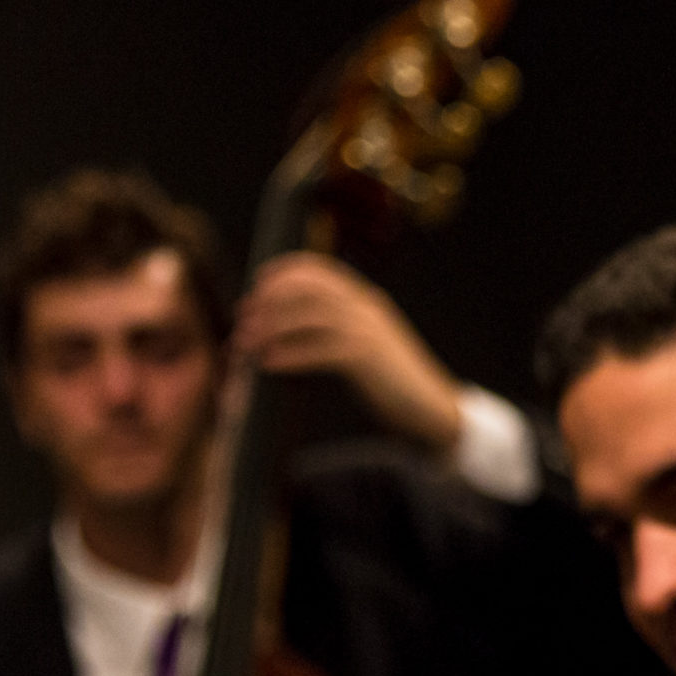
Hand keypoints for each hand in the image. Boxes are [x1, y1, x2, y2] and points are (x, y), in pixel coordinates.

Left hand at [236, 254, 463, 451]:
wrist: (432, 406)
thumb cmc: (393, 380)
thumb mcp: (368, 342)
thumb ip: (339, 329)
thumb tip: (295, 327)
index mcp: (366, 299)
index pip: (319, 269)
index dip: (283, 272)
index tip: (256, 287)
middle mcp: (365, 308)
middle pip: (307, 289)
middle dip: (269, 300)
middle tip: (243, 319)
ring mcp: (367, 330)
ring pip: (309, 316)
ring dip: (271, 327)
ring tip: (246, 344)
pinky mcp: (366, 358)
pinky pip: (319, 350)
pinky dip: (290, 354)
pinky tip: (269, 363)